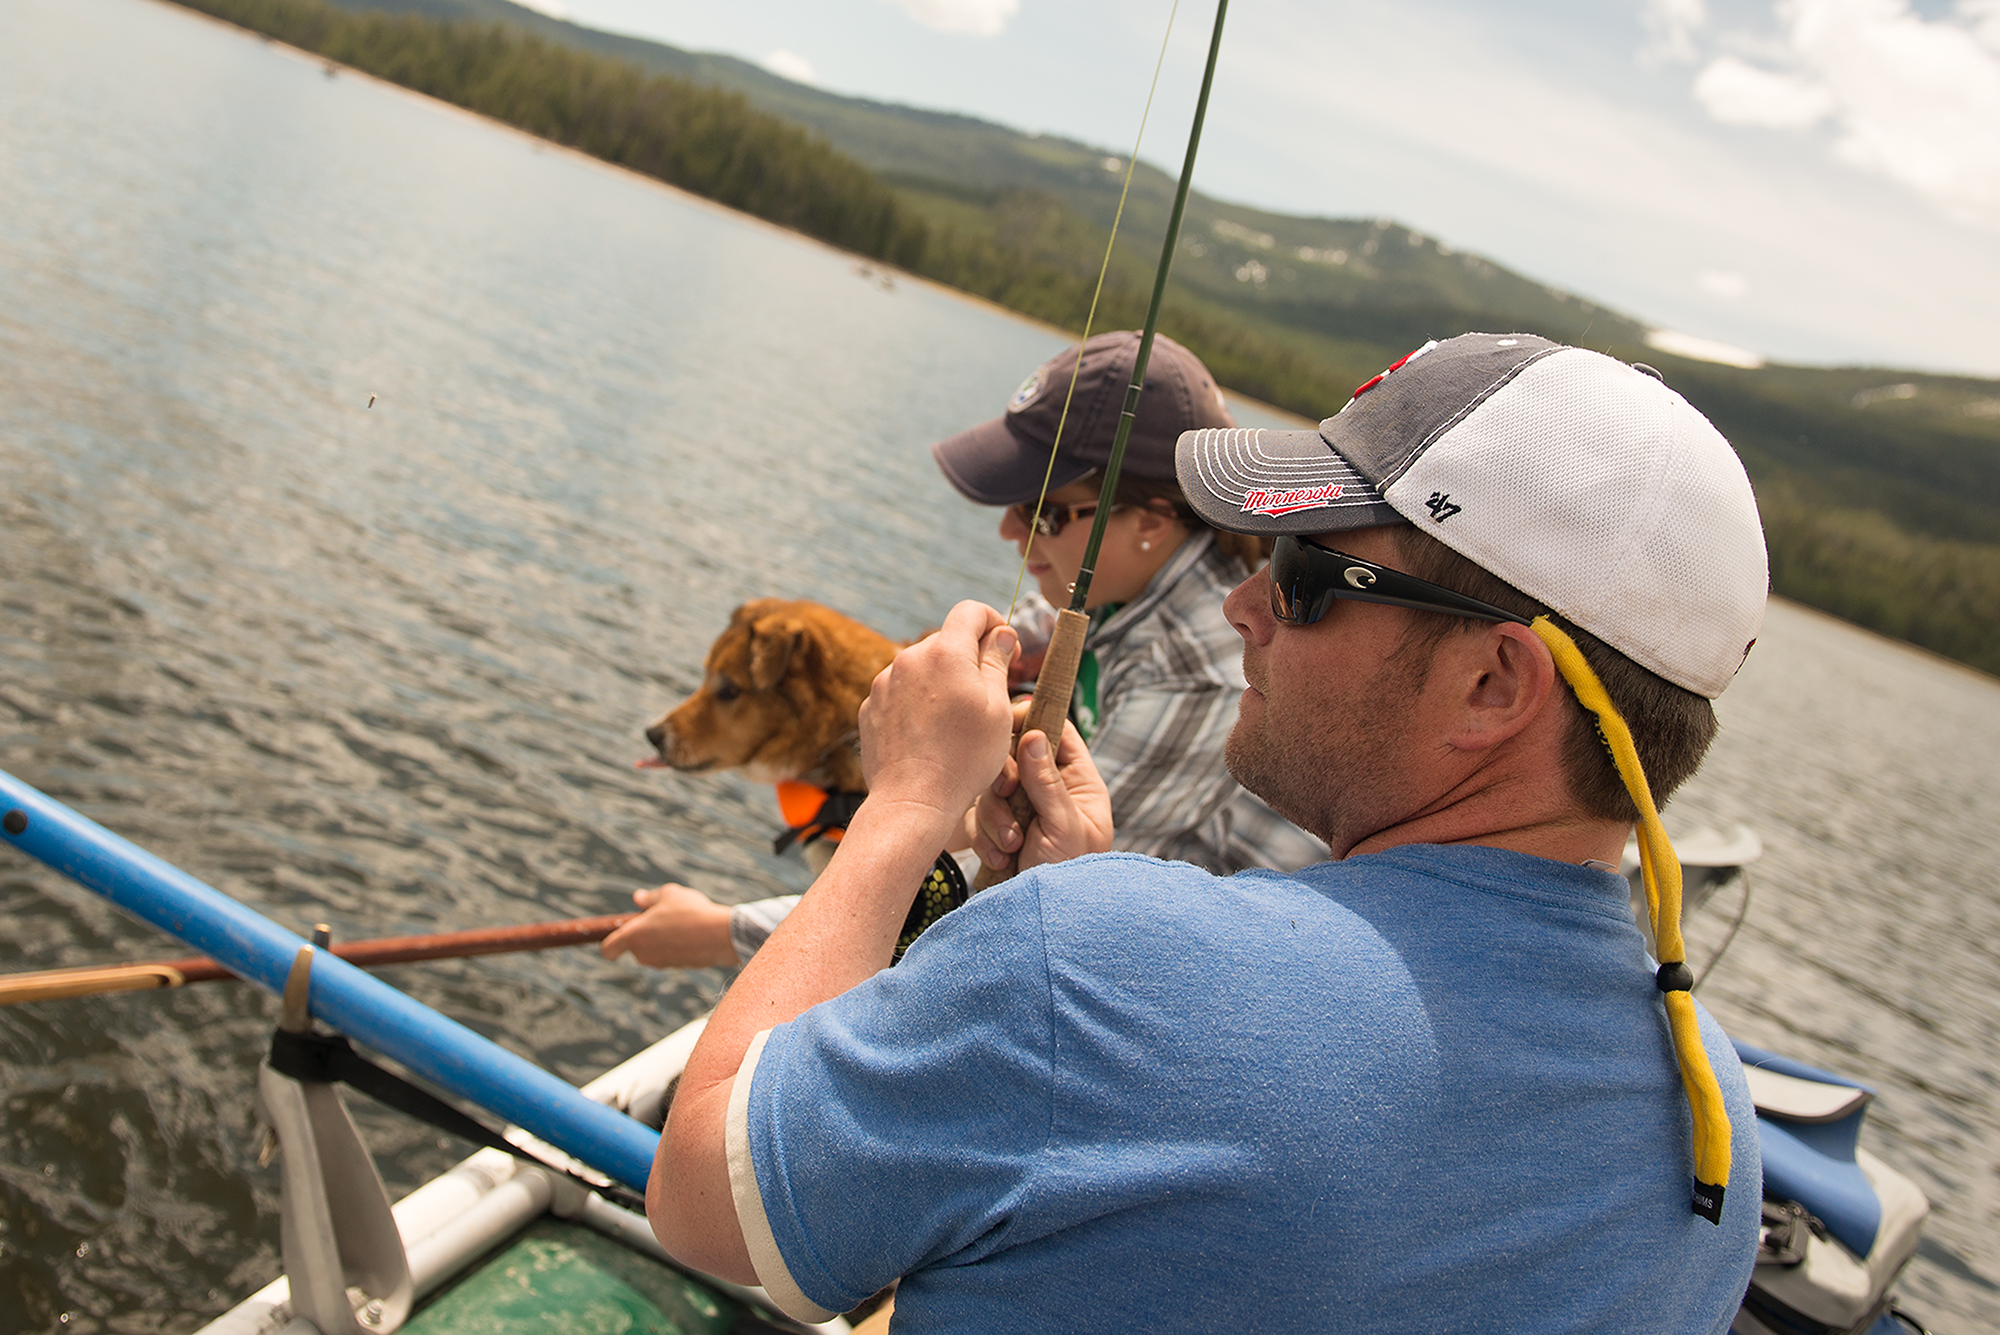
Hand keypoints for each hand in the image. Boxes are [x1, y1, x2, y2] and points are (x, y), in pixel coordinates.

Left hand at [600, 884, 735, 968]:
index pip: (608, 950)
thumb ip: (649, 898)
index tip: (617, 937)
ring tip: (683, 922)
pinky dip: (678, 946)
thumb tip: (638, 898)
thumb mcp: (669, 894)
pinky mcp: (678, 968)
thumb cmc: (690, 912)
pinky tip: (694, 933)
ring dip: (663, 939)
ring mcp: (661, 963)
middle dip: (645, 935)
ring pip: (655, 951)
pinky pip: (672, 955)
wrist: (720, 935)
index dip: (609, 945)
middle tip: (663, 917)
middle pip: (635, 948)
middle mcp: (643, 954)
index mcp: (633, 936)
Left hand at [859, 601, 1018, 825]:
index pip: (970, 611)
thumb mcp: (997, 709)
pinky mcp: (871, 707)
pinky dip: (919, 703)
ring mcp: (884, 683)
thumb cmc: (964, 759)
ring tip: (956, 723)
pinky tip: (930, 735)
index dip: (993, 622)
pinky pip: (901, 692)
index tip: (1005, 649)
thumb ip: (997, 662)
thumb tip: (1000, 634)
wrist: (912, 801)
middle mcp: (909, 659)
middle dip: (969, 659)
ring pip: (923, 668)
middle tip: (987, 696)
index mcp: (945, 653)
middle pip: (946, 641)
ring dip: (942, 683)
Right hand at [970, 716, 1112, 870]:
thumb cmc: (1072, 877)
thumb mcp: (1066, 827)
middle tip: (1006, 794)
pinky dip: (984, 839)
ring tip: (1011, 845)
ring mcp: (1020, 813)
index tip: (1008, 726)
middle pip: (1014, 757)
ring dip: (995, 818)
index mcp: (1078, 783)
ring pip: (990, 790)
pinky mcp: (997, 833)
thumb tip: (1032, 735)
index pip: (1057, 732)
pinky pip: (976, 820)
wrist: (1047, 925)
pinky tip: (1001, 860)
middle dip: (1005, 781)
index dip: (1033, 723)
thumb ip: (1047, 782)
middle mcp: (1048, 793)